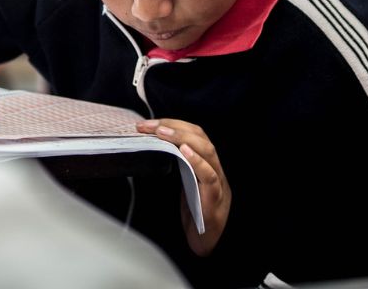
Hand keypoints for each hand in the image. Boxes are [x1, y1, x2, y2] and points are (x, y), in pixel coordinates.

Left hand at [136, 118, 229, 255]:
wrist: (208, 244)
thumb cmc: (196, 214)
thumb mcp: (185, 184)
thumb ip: (178, 164)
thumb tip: (154, 145)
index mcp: (207, 163)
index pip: (194, 134)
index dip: (173, 124)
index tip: (149, 124)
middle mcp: (215, 168)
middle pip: (201, 137)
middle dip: (175, 126)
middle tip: (151, 125)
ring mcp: (218, 182)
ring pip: (208, 151)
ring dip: (184, 137)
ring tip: (163, 132)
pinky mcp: (216, 198)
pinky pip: (210, 176)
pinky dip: (198, 161)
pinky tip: (185, 151)